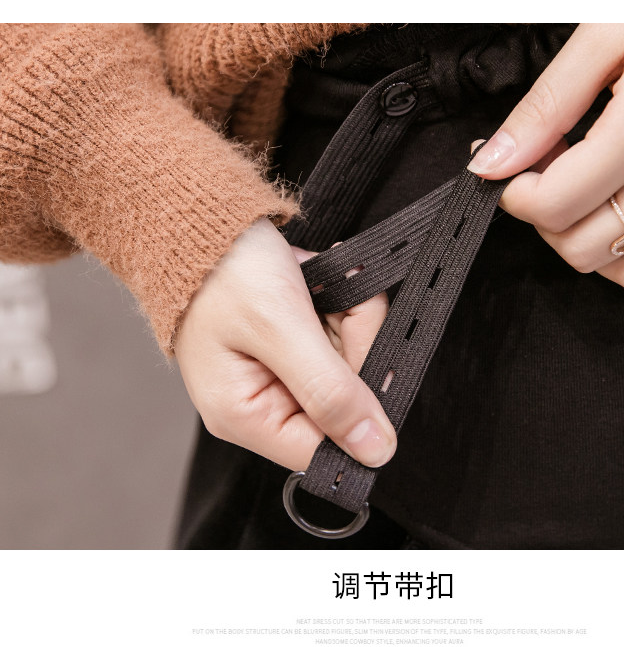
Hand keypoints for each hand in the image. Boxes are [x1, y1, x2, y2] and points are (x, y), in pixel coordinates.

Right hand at [174, 218, 394, 470]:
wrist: (200, 217)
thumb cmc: (221, 270)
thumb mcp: (279, 328)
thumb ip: (330, 391)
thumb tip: (376, 451)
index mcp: (246, 416)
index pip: (326, 451)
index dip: (363, 414)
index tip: (377, 364)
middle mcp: (263, 403)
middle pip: (347, 402)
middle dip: (356, 344)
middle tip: (337, 304)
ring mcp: (281, 374)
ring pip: (352, 363)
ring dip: (351, 317)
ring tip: (321, 285)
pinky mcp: (296, 348)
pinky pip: (342, 337)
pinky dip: (343, 306)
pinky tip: (320, 283)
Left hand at [468, 24, 623, 302]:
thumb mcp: (601, 40)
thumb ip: (542, 109)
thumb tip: (492, 162)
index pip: (556, 204)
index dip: (518, 198)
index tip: (515, 177)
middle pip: (587, 246)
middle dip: (549, 224)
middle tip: (551, 185)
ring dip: (596, 254)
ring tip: (591, 210)